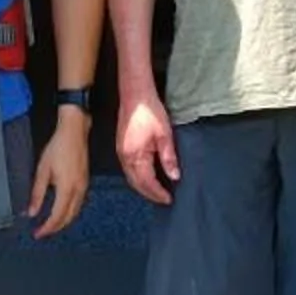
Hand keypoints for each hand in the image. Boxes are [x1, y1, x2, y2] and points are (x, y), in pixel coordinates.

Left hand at [29, 109, 91, 237]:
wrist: (75, 131)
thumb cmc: (57, 147)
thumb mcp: (42, 170)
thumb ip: (37, 194)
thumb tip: (31, 213)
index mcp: (67, 189)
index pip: (57, 217)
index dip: (47, 228)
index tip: (37, 234)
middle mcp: (78, 191)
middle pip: (68, 218)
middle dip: (55, 228)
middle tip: (41, 232)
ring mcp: (84, 186)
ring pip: (75, 212)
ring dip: (62, 221)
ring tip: (49, 224)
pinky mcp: (85, 181)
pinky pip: (78, 203)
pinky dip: (69, 212)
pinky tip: (60, 210)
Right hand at [119, 89, 180, 206]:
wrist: (135, 94)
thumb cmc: (149, 111)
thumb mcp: (164, 135)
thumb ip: (169, 158)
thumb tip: (174, 176)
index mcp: (135, 156)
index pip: (147, 183)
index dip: (158, 193)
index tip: (169, 199)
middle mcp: (124, 158)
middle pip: (136, 184)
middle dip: (149, 193)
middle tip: (163, 199)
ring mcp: (121, 152)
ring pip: (131, 177)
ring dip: (143, 186)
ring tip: (157, 190)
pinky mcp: (121, 147)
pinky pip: (129, 169)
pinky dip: (138, 177)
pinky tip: (147, 175)